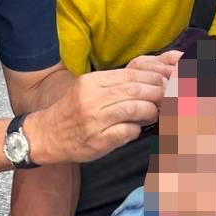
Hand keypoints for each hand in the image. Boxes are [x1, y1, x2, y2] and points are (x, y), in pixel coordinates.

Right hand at [26, 56, 175, 164]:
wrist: (46, 135)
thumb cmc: (72, 112)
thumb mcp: (88, 90)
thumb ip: (114, 85)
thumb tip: (150, 82)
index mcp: (91, 82)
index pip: (131, 74)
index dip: (153, 78)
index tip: (166, 83)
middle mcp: (92, 98)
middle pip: (135, 90)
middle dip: (158, 93)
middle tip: (169, 98)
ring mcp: (94, 120)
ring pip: (133, 109)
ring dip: (151, 111)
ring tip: (155, 114)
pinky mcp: (97, 140)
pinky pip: (127, 131)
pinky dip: (137, 129)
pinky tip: (137, 129)